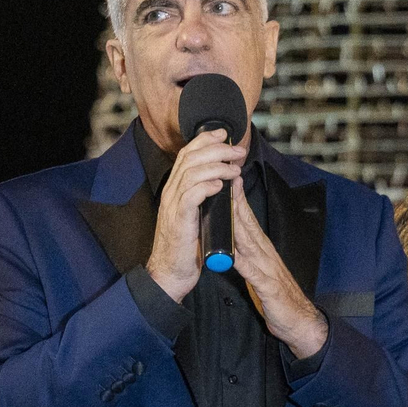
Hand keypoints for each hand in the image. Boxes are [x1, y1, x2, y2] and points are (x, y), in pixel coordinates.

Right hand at [147, 129, 244, 302]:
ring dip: (217, 166)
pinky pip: (191, 195)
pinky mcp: (179, 220)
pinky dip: (207, 186)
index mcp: (175, 189)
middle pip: (191, 157)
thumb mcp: (195, 215)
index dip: (205, 140)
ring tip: (234, 169)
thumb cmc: (185, 246)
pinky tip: (220, 186)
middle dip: (217, 149)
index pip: (187, 154)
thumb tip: (223, 181)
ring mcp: (173, 205)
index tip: (224, 133)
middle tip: (237, 151)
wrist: (170, 273)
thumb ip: (203, 197)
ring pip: (192, 172)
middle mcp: (171, 192)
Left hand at [230, 177, 327, 359]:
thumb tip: (231, 242)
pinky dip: (244, 264)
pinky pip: (254, 274)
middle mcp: (265, 255)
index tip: (229, 181)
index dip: (238, 201)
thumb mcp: (260, 272)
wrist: (300, 321)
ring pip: (250, 244)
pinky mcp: (269, 288)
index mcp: (262, 250)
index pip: (248, 221)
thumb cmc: (278, 296)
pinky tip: (234, 256)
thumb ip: (247, 256)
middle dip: (237, 204)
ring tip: (227, 211)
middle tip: (226, 183)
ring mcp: (268, 270)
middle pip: (248, 226)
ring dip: (238, 227)